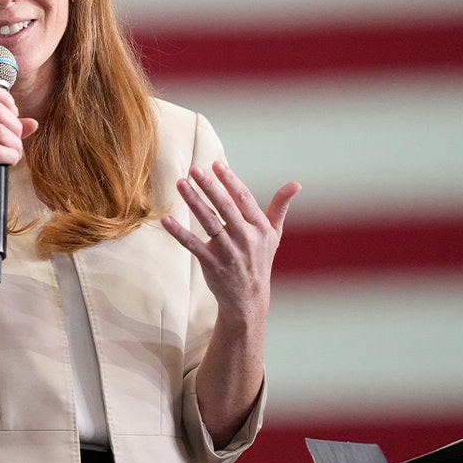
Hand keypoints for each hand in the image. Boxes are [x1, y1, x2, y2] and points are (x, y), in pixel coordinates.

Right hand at [0, 81, 39, 214]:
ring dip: (16, 144)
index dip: (5, 100)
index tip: (11, 117)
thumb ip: (3, 127)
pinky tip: (9, 162)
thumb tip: (33, 123)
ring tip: (13, 154)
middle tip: (15, 142)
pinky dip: (11, 157)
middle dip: (16, 127)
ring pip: (1, 130)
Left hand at [161, 161, 299, 318]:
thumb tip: (296, 184)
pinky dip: (179, 232)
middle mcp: (245, 238)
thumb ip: (280, 207)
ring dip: (193, 202)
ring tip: (180, 183)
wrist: (249, 299)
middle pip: (225, 207)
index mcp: (260, 228)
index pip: (244, 198)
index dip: (230, 180)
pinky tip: (166, 219)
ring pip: (208, 222)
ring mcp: (228, 251)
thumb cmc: (259, 260)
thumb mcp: (274, 235)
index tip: (216, 163)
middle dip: (210, 186)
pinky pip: (193, 245)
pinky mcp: (212, 263)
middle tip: (195, 169)